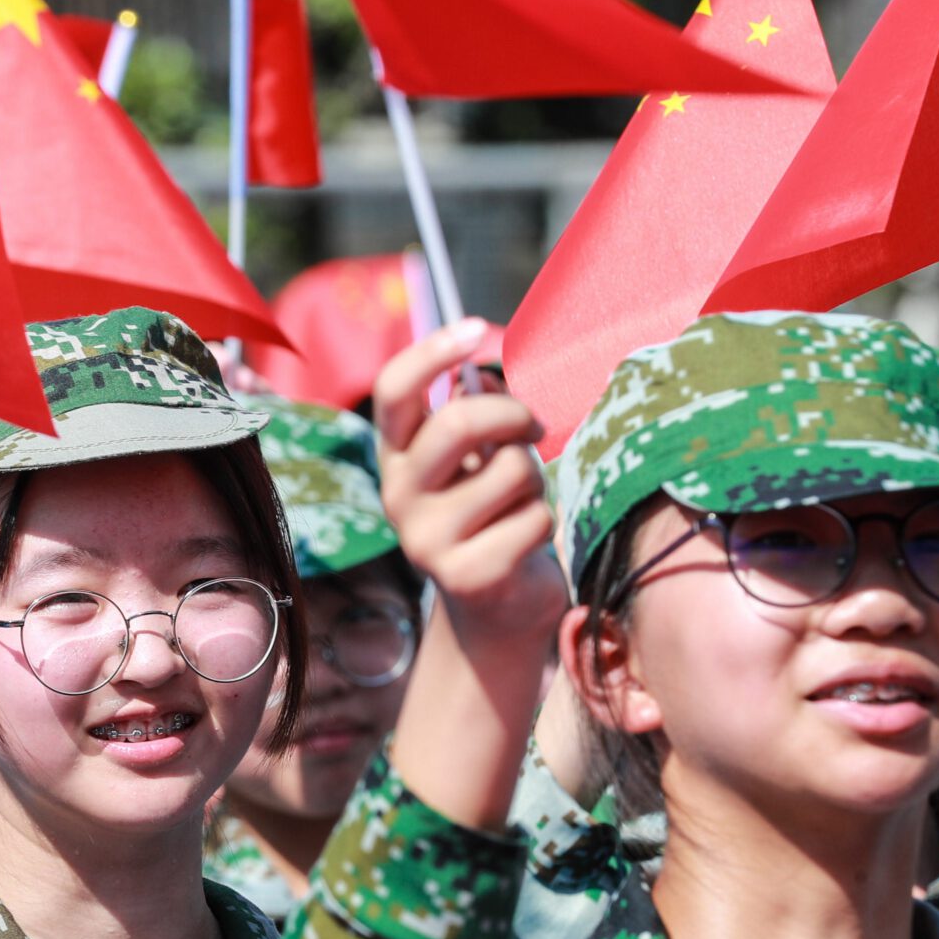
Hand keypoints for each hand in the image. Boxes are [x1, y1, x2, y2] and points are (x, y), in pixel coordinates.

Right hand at [372, 319, 567, 650]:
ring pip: (512, 470)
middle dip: (513, 415)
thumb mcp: (475, 461)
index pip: (394, 390)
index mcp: (397, 456)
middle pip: (458, 424)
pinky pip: (533, 519)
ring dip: (536, 479)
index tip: (475, 328)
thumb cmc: (491, 516)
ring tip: (525, 502)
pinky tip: (525, 542)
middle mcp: (399, 495)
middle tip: (535, 428)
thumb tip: (482, 373)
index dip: (431, 351)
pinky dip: (545, 523)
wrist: (495, 610)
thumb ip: (473, 416)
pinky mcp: (466, 575)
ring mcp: (427, 539)